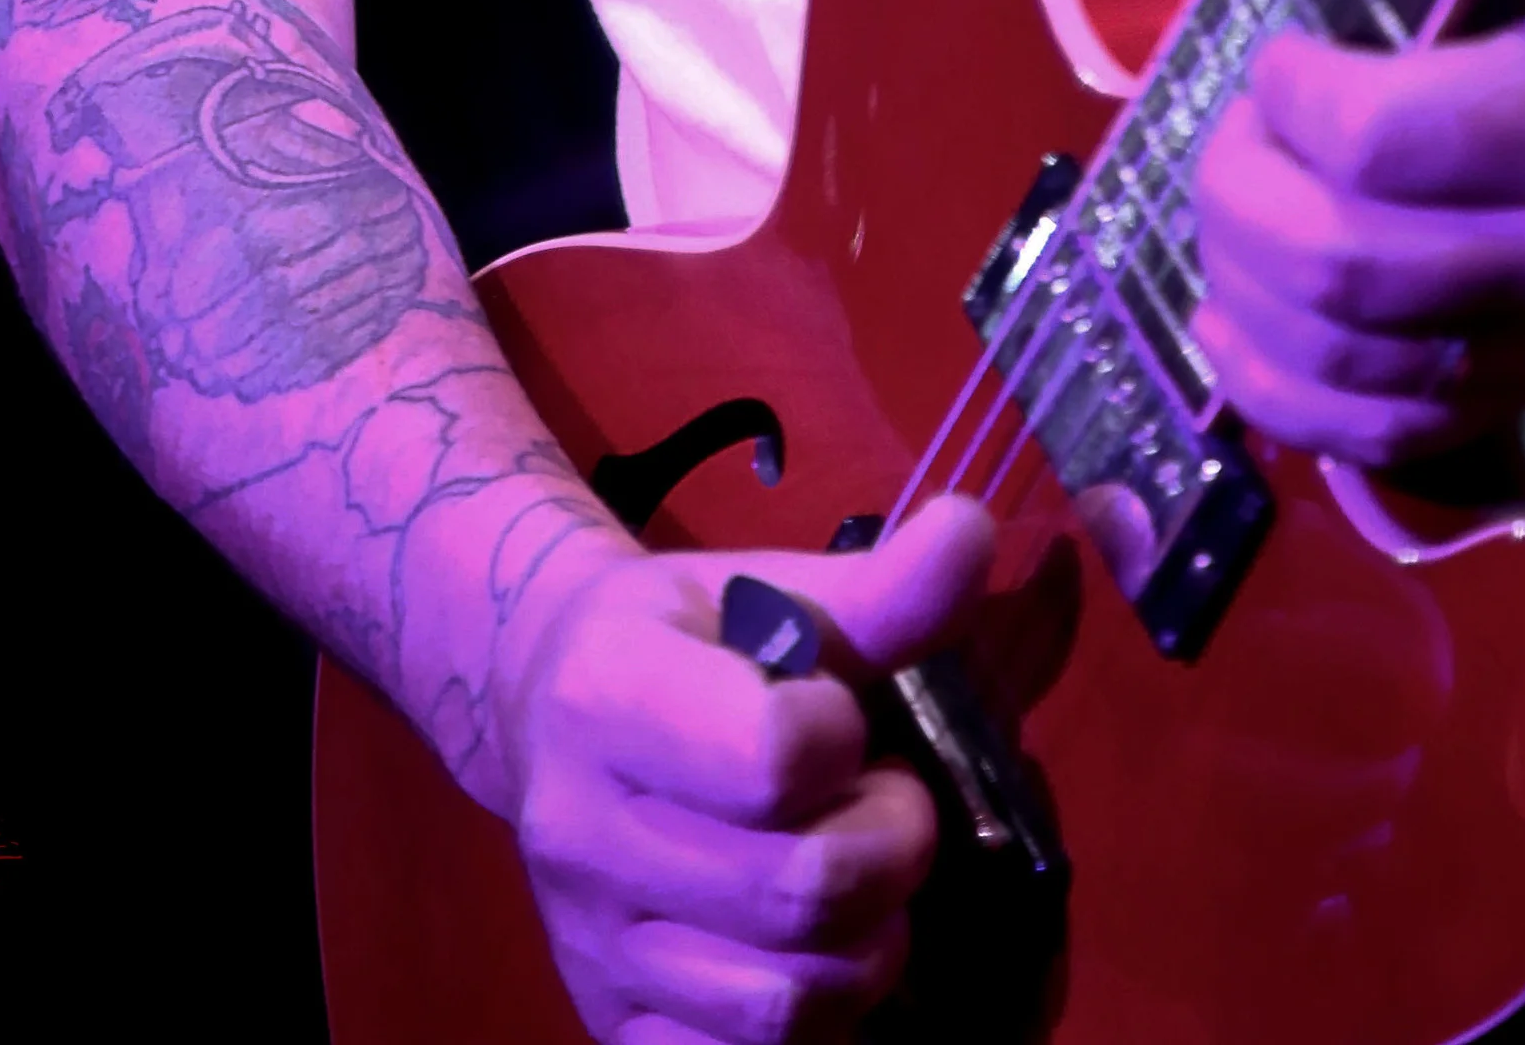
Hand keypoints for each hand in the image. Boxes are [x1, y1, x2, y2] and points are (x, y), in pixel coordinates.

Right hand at [495, 493, 993, 1043]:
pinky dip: (807, 1030)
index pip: (774, 757)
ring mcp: (591, 942)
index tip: (840, 717)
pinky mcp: (606, 1019)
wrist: (549, 698)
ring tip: (861, 882)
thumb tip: (976, 529)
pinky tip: (811, 955)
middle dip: (892, 849)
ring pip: (782, 1005)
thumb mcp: (767, 587)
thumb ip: (876, 587)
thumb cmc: (684, 638)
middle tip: (889, 805)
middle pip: (796, 893)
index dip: (843, 737)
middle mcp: (580, 830)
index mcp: (607, 693)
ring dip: (868, 947)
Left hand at [1189, 0, 1524, 460]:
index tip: (1276, 44)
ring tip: (1219, 207)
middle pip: (1339, 267)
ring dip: (1238, 287)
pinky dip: (1282, 395)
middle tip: (1227, 126)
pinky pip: (1383, 435)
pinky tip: (1228, 328)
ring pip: (1343, 364)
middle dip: (1237, 191)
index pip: (1379, 143)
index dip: (1289, 92)